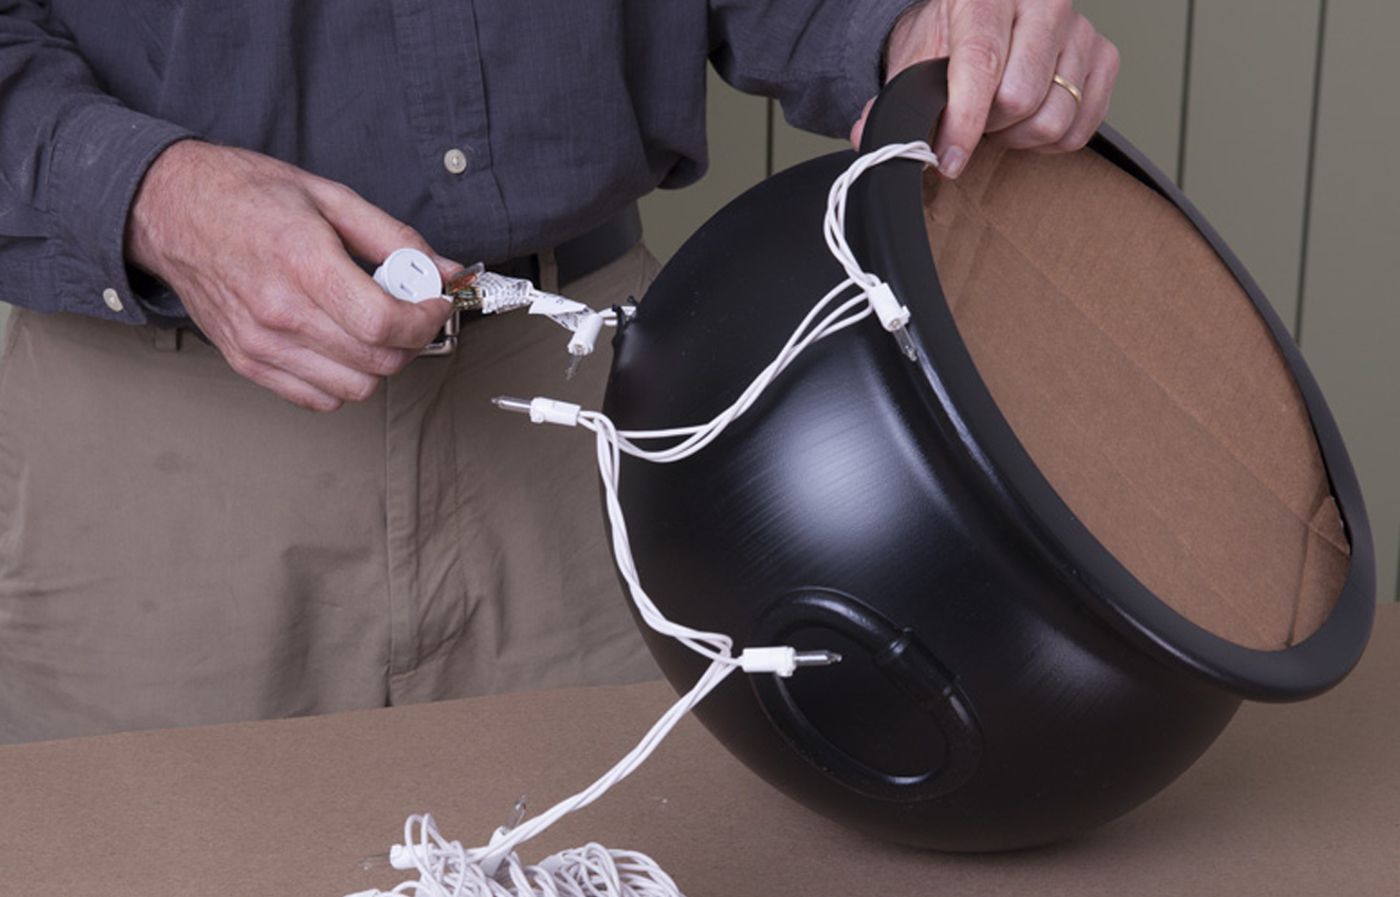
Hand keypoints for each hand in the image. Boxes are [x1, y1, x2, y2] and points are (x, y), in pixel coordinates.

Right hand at [127, 140, 457, 410]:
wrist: (167, 209)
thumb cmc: (242, 195)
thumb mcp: (329, 197)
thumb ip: (395, 238)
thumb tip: (444, 270)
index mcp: (302, 262)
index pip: (384, 323)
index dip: (426, 319)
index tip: (434, 303)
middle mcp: (279, 312)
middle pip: (378, 362)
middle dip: (412, 340)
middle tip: (409, 310)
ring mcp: (260, 344)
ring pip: (354, 389)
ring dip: (379, 363)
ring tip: (371, 325)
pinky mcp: (247, 362)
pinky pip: (318, 398)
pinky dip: (342, 380)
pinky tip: (339, 343)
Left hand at [851, 0, 1118, 177]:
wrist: (980, 17)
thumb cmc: (950, 37)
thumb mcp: (914, 59)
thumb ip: (894, 100)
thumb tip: (869, 136)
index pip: (981, 63)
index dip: (963, 121)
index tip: (947, 158)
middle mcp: (1043, 3)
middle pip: (1020, 98)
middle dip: (988, 127)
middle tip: (972, 122)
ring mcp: (1080, 29)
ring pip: (1053, 118)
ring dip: (1018, 138)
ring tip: (999, 120)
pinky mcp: (1104, 56)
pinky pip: (1081, 128)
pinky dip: (1049, 140)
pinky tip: (1027, 120)